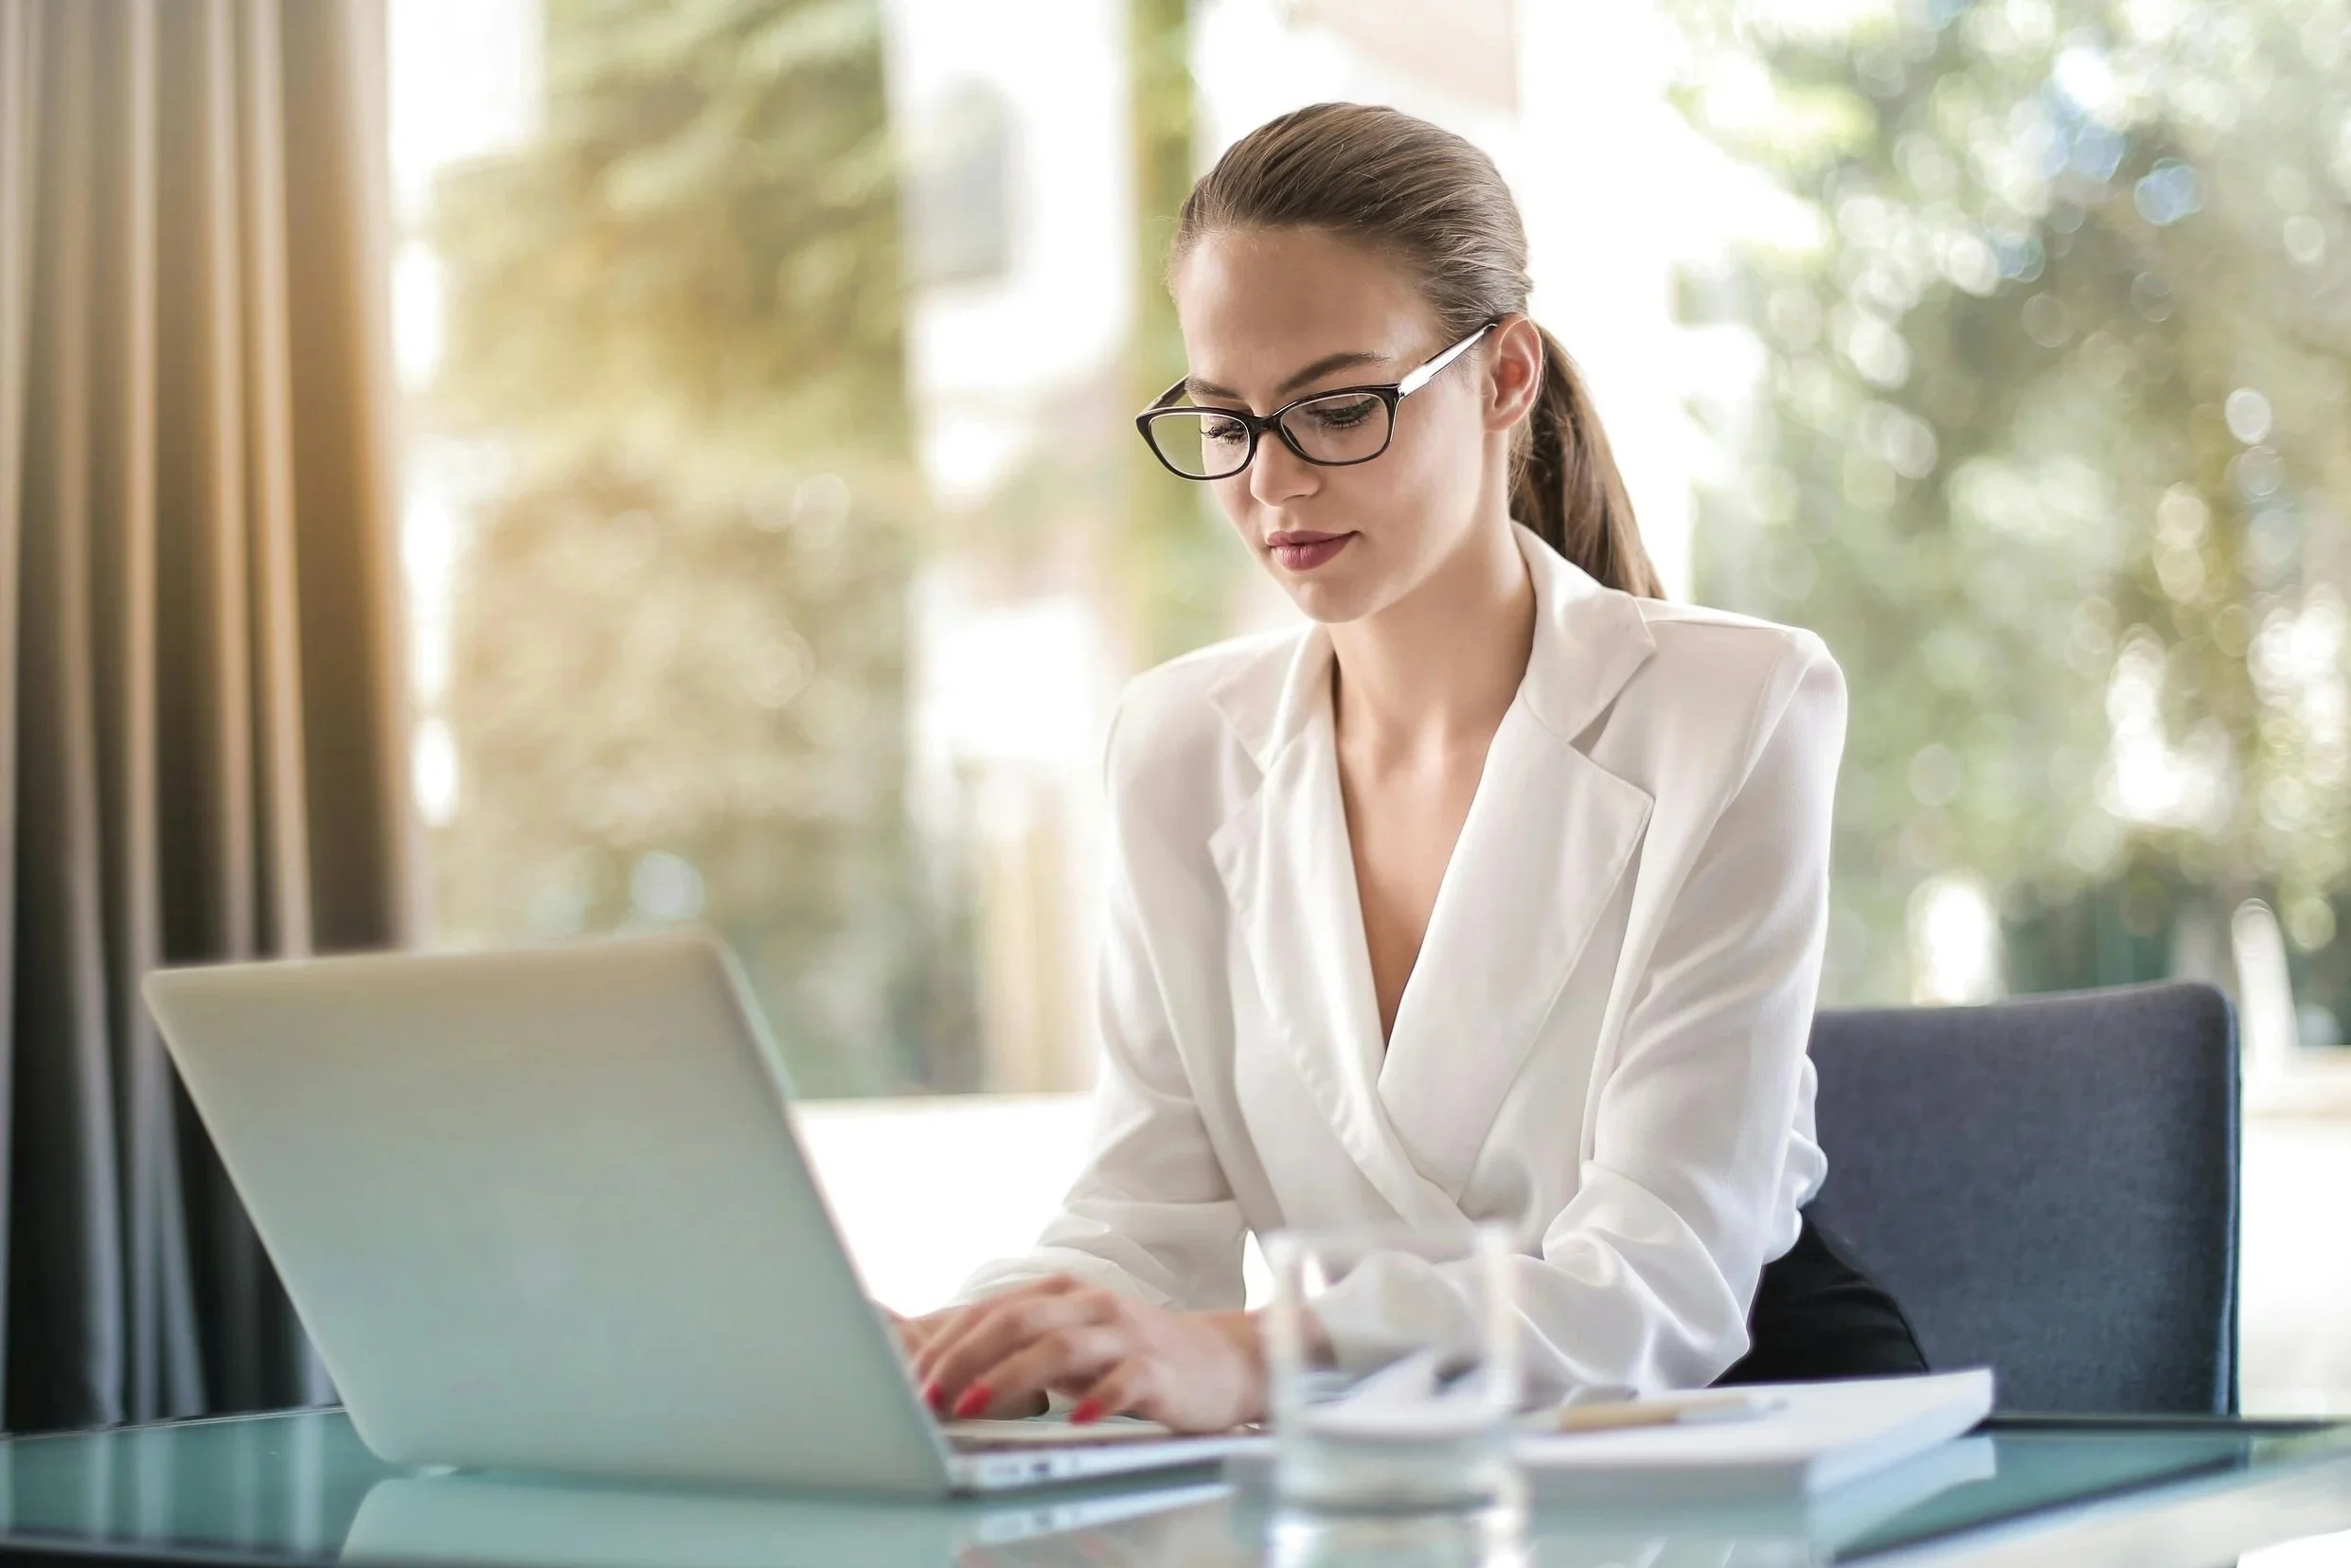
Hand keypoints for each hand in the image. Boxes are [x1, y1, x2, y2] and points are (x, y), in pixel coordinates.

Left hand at [909, 1276, 1264, 1433]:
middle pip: (1016, 1319)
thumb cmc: (1130, 1356)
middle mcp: (1090, 1304)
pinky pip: (1125, 1380)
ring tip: (973, 1408)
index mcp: (1062, 1294)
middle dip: (965, 1359)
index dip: (948, 1345)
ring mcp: (1125, 1333)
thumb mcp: (1071, 1345)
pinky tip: (1074, 1420)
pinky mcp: (1159, 1367)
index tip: (913, 1383)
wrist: (1221, 1360)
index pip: (990, 1311)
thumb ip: (1022, 1352)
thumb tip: (950, 1382)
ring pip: (1061, 1346)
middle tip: (931, 1399)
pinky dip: (1096, 1398)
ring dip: (1010, 1378)